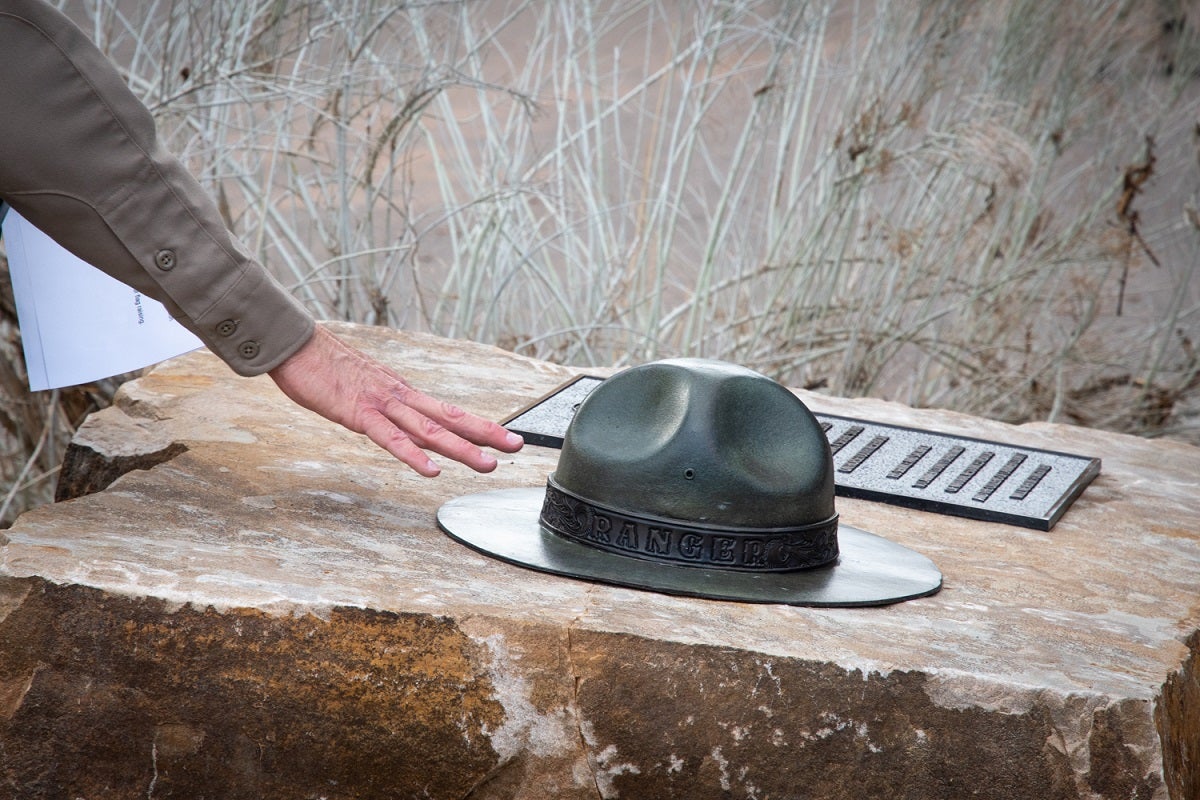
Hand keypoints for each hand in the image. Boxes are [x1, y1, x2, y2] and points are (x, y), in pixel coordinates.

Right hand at [268, 325, 523, 475]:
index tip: (507, 437)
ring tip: (488, 464)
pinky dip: (411, 455)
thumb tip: (399, 425)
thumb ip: (383, 409)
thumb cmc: (324, 368)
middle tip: (518, 446)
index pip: (448, 413)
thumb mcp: (362, 390)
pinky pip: (390, 438)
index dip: (480, 426)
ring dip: (461, 449)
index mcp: (402, 394)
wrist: (294, 344)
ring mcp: (381, 405)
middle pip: (450, 419)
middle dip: (487, 434)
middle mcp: (400, 397)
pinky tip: (430, 471)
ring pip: (429, 430)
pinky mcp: (358, 413)